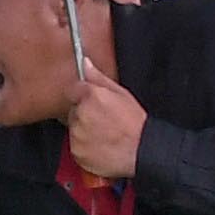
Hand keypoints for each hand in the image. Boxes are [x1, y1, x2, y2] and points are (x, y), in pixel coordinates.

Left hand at [63, 70, 148, 186]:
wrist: (141, 151)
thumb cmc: (135, 124)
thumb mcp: (122, 94)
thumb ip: (99, 78)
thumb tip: (85, 63)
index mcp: (92, 96)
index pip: (73, 89)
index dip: (83, 97)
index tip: (93, 104)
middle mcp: (82, 114)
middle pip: (73, 110)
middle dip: (84, 114)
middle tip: (103, 121)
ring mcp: (77, 134)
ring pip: (74, 128)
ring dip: (84, 130)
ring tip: (104, 134)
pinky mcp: (76, 151)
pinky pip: (75, 145)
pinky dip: (84, 146)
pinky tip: (101, 145)